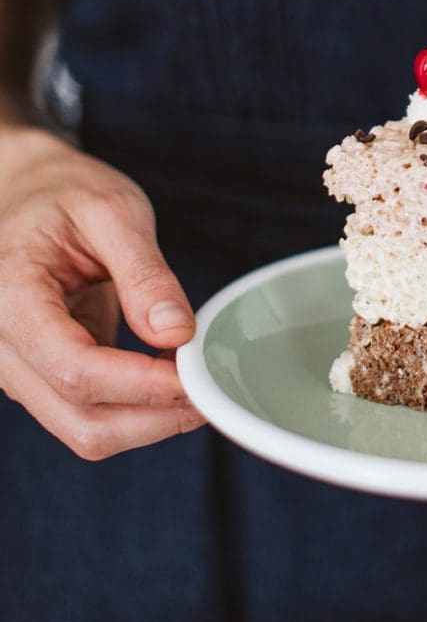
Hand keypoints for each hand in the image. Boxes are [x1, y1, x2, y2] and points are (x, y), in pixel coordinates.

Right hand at [0, 127, 204, 458]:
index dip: (142, 384)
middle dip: (153, 417)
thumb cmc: (65, 193)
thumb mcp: (112, 211)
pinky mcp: (38, 375)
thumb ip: (145, 273)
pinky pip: (85, 412)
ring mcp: (15, 367)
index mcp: (9, 298)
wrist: (29, 192)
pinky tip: (168, 376)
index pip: (76, 369)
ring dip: (146, 420)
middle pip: (80, 419)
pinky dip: (133, 408)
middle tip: (210, 390)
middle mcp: (0, 346)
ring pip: (83, 429)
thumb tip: (176, 333)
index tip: (196, 374)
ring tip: (194, 381)